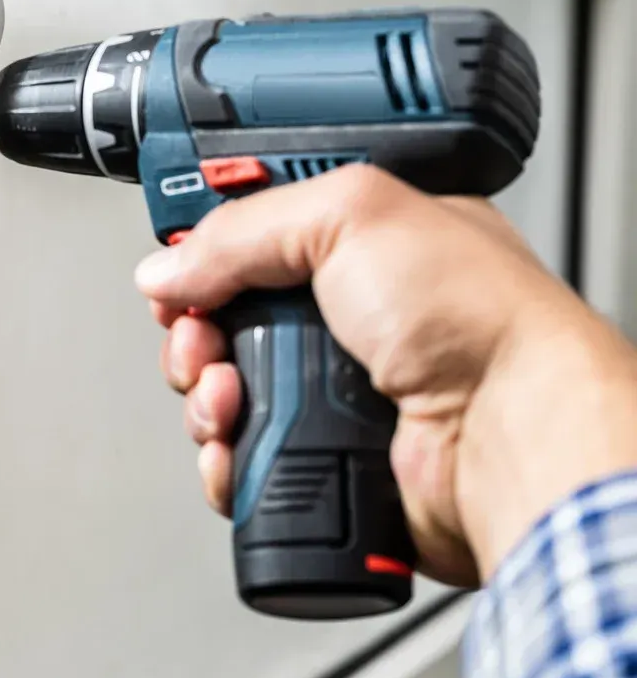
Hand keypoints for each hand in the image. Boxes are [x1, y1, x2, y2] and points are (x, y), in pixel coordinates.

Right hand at [134, 164, 636, 584]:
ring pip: (223, 396)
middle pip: (224, 323)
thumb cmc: (481, 321)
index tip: (183, 271)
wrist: (508, 436)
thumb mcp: (353, 215)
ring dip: (204, 399)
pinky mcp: (327, 461)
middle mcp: (350, 322)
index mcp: (366, 249)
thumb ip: (244, 229)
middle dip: (194, 335)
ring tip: (228, 398)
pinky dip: (223, 459)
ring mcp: (337, 397)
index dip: (208, 256)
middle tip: (202, 341)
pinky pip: (241, 462)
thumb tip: (168, 266)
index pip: (256, 241)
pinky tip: (237, 445)